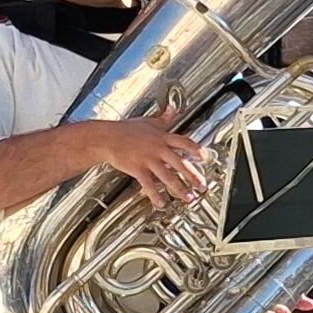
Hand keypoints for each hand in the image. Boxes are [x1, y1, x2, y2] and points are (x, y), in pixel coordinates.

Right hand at [94, 122, 211, 206]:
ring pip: (168, 176)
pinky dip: (156, 195)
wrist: (106, 137)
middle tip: (202, 185)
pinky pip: (149, 185)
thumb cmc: (125, 130)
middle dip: (193, 176)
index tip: (205, 157)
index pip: (184, 142)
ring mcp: (148, 160)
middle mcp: (158, 148)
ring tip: (188, 197)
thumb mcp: (148, 121)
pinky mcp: (138, 169)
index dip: (196, 150)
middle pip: (180, 163)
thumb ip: (164, 118)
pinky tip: (161, 203)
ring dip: (180, 189)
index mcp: (162, 137)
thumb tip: (173, 109)